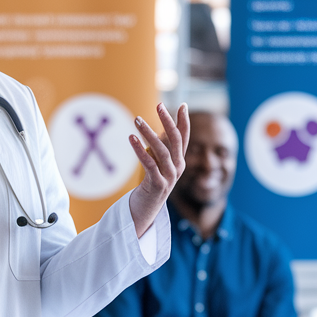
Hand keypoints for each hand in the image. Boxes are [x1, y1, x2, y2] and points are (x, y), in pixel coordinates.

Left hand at [128, 103, 189, 236]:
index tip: (183, 104)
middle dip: (168, 121)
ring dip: (149, 133)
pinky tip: (131, 138)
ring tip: (137, 120)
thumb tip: (159, 130)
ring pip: (162, 150)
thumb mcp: (158, 165)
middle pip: (175, 140)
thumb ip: (161, 150)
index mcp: (179, 162)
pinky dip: (140, 150)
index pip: (184, 138)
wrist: (145, 211)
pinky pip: (149, 164)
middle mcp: (178, 168)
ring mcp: (169, 177)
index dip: (184, 122)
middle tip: (158, 105)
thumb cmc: (150, 185)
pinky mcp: (157, 185)